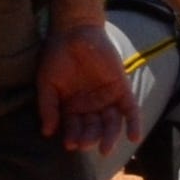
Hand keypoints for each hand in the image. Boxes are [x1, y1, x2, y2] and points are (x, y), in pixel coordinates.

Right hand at [36, 21, 140, 150]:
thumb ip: (47, 106)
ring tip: (105, 148)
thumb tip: (46, 132)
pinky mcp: (122, 90)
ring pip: (111, 123)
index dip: (72, 136)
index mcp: (72, 106)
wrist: (75, 32)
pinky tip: (133, 137)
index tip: (69, 144)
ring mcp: (108, 99)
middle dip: (89, 137)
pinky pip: (130, 110)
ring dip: (109, 136)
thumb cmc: (56, 56)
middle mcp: (90, 106)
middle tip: (85, 144)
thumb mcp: (46, 82)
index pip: (73, 126)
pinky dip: (133, 124)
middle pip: (93, 128)